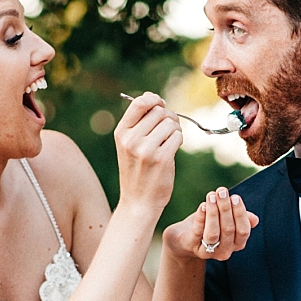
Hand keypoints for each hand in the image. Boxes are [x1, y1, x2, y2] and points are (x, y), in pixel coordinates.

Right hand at [114, 92, 181, 214]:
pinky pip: (178, 136)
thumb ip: (139, 122)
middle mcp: (131, 140)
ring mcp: (146, 150)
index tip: (161, 104)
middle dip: (169, 117)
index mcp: (121, 133)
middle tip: (169, 129)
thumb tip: (154, 98)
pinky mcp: (162, 159)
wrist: (138, 202)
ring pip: (171, 123)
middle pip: (159, 112)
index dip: (154, 99)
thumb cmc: (137, 170)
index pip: (139, 103)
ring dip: (175, 130)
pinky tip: (172, 150)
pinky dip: (179, 140)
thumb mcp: (129, 145)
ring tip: (170, 141)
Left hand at [162, 187, 259, 260]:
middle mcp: (224, 251)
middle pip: (228, 230)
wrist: (182, 237)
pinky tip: (202, 205)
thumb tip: (255, 219)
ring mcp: (207, 252)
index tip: (235, 197)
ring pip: (213, 233)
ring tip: (211, 195)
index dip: (240, 214)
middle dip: (225, 208)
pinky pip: (197, 232)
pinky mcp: (191, 246)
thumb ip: (239, 218)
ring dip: (213, 212)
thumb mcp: (225, 219)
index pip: (243, 231)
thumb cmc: (207, 225)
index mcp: (236, 244)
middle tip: (222, 191)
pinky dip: (201, 218)